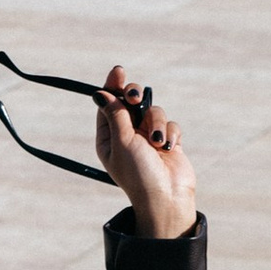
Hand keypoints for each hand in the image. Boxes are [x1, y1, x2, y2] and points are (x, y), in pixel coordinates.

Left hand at [93, 64, 198, 239]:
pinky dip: (169, 133)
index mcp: (110, 137)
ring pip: (153, 110)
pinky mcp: (168, 141)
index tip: (118, 71)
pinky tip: (167, 147)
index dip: (113, 86)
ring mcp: (149, 138)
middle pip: (131, 102)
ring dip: (155, 122)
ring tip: (156, 142)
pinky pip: (169, 124)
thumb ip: (115, 113)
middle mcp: (128, 135)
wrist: (166, 198)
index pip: (109, 104)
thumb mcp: (122, 141)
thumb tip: (101, 93)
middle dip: (135, 97)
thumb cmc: (139, 174)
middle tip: (134, 96)